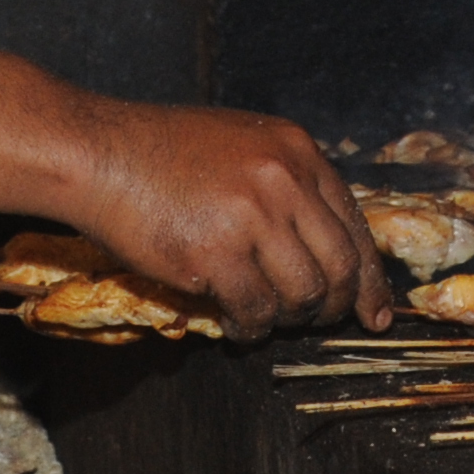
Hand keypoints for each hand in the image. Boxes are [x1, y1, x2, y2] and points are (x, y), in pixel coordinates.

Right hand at [76, 103, 394, 336]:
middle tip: (318, 324)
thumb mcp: (242, 145)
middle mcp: (284, 179)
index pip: (354, 225)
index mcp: (296, 150)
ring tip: (265, 318)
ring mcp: (252, 216)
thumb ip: (286, 183)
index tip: (374, 312)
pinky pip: (256, 311)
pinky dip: (251, 329)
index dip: (369, 277)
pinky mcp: (217, 253)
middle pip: (340, 266)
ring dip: (288, 318)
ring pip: (303, 294)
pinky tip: (237, 325)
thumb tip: (322, 245)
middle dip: (335, 307)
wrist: (99, 153)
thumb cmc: (163, 152)